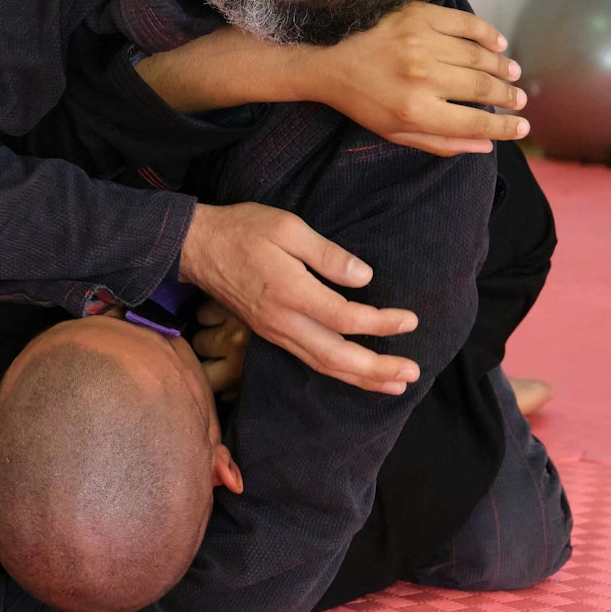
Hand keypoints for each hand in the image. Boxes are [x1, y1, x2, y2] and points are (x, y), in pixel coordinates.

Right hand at [178, 202, 419, 392]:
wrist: (197, 248)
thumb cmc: (243, 230)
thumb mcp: (287, 227)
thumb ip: (327, 254)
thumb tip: (364, 277)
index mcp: (290, 292)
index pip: (345, 318)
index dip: (381, 323)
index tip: (410, 320)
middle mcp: (283, 321)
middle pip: (337, 356)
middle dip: (377, 369)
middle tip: (413, 372)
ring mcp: (275, 332)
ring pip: (323, 365)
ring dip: (362, 379)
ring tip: (396, 384)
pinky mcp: (271, 334)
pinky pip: (309, 360)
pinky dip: (338, 372)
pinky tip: (357, 374)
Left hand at [307, 2, 528, 155]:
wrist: (328, 59)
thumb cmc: (363, 101)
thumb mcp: (396, 133)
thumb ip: (442, 142)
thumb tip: (487, 145)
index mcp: (417, 111)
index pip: (476, 122)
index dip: (505, 127)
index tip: (522, 127)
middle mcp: (423, 77)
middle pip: (482, 87)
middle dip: (508, 96)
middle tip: (519, 100)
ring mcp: (422, 42)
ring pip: (478, 55)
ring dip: (502, 66)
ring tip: (512, 73)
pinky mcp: (418, 16)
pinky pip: (464, 24)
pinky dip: (487, 33)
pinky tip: (498, 43)